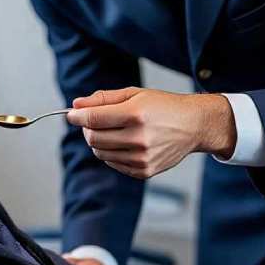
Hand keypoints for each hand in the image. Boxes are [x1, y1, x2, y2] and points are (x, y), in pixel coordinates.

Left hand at [66, 88, 235, 178]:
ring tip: (111, 130)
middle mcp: (139, 138)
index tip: (71, 114)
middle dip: (86, 128)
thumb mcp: (134, 93)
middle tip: (92, 120)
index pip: (93, 119)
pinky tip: (123, 142)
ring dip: (98, 141)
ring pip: (100, 153)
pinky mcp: (144, 171)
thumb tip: (76, 105)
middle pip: (93, 138)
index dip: (77, 116)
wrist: (193, 125)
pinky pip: (113, 163)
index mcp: (136, 114)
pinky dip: (111, 153)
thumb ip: (103, 99)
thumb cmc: (163, 106)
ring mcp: (142, 158)